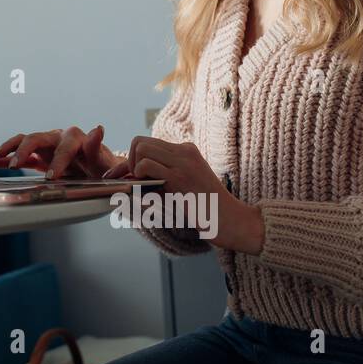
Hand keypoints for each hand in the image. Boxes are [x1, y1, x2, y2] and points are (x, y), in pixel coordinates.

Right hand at [0, 125, 126, 180]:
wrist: (97, 171)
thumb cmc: (101, 166)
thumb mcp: (102, 160)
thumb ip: (97, 146)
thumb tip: (98, 128)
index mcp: (74, 137)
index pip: (64, 146)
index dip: (58, 160)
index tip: (52, 177)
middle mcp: (57, 137)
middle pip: (36, 138)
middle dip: (24, 150)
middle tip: (15, 165)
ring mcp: (46, 146)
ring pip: (24, 142)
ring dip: (10, 148)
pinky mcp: (38, 157)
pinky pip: (20, 156)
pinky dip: (5, 158)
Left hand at [104, 136, 262, 253]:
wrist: (235, 222)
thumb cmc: (209, 211)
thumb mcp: (184, 187)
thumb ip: (164, 178)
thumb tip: (133, 178)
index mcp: (186, 151)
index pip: (148, 143)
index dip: (132, 159)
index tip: (127, 178)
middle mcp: (185, 151)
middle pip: (139, 141)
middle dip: (128, 162)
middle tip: (133, 184)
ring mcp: (183, 162)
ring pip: (140, 147)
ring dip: (132, 168)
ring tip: (142, 188)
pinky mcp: (181, 177)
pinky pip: (146, 165)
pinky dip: (138, 176)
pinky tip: (148, 191)